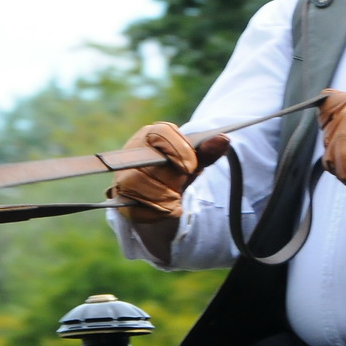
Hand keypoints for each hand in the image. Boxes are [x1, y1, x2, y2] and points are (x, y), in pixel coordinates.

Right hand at [106, 122, 227, 223]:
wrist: (159, 192)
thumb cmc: (177, 168)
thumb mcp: (194, 160)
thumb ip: (208, 151)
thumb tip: (224, 139)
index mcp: (150, 135)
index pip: (161, 133)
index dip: (179, 150)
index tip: (191, 166)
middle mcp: (131, 152)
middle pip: (152, 163)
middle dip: (173, 178)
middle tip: (181, 183)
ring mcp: (122, 176)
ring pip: (143, 187)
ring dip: (168, 197)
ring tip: (174, 196)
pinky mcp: (121, 200)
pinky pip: (140, 209)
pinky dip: (159, 212)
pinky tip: (165, 207)